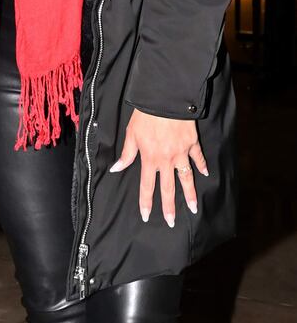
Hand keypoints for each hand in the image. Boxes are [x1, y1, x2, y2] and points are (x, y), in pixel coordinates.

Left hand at [109, 108, 207, 227]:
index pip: (147, 185)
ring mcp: (181, 153)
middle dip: (169, 207)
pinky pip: (198, 158)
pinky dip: (201, 165)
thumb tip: (116, 169)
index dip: (146, 202)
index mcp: (149, 158)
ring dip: (189, 194)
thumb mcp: (131, 133)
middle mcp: (166, 160)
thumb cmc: (145, 115)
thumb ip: (126, 153)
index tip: (147, 217)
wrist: (165, 99)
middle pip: (168, 188)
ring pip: (186, 178)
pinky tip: (205, 174)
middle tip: (172, 222)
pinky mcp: (192, 143)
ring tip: (193, 208)